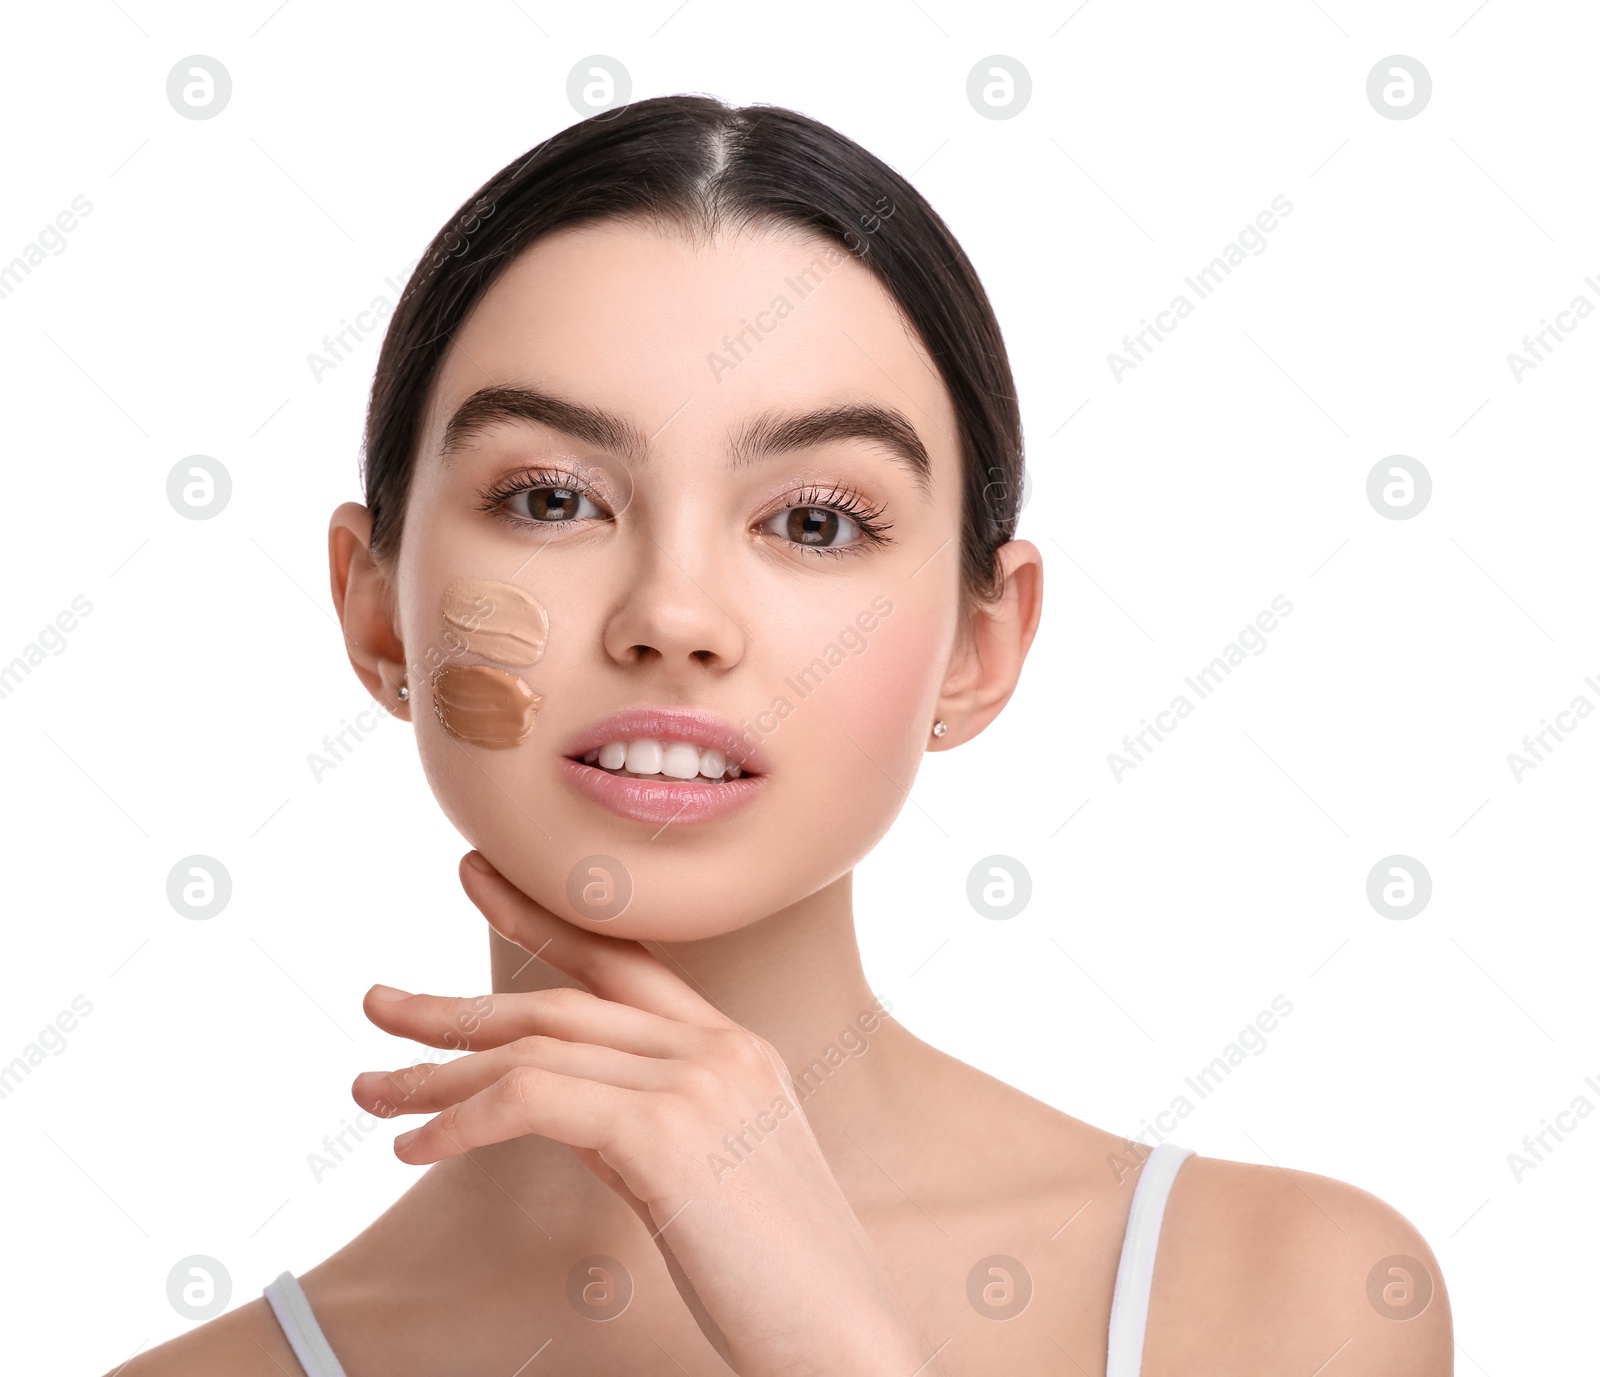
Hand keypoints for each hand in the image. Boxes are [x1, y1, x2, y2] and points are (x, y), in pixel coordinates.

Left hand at [351, 851, 929, 1376]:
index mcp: (737, 1052)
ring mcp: (698, 1081)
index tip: (478, 878)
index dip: (541, 916)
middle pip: (560, 1000)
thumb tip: (558, 1107)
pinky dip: (461, 1118)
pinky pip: (531, 1100)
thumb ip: (645, 1124)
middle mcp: (719, 1049)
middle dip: (457, 1007)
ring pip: (534, 1047)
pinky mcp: (665, 1131)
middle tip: (379, 1005)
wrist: (846, 1345)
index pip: (622, 960)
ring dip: (437, 1070)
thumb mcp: (712, 1180)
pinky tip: (416, 1146)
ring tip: (369, 1090)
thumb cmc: (780, 1285)